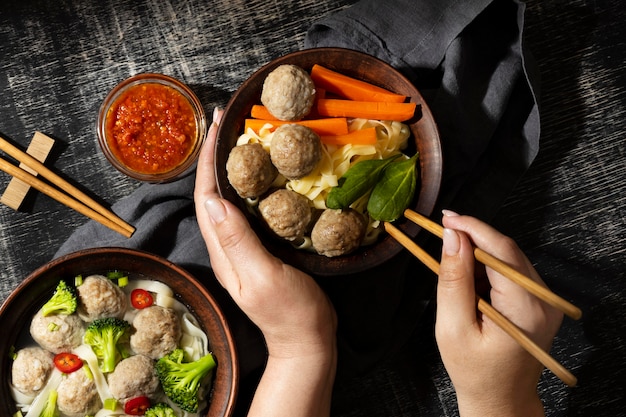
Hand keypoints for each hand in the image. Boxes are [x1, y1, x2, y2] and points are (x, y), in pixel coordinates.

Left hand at [194, 109, 336, 416]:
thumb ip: (238, 239)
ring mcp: (241, 249)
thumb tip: (212, 197)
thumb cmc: (290, 312)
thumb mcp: (264, 275)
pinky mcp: (258, 251)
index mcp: (223, 250)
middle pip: (212, 193)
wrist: (306, 341)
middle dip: (215, 156)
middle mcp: (226, 246)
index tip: (216, 126)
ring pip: (228, 199)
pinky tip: (263, 175)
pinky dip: (249, 186)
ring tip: (241, 139)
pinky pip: (247, 210)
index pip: (206, 196)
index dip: (207, 160)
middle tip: (229, 123)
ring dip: (229, 167)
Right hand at [435, 211, 562, 416]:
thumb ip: (453, 280)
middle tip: (442, 229)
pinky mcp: (538, 303)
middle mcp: (543, 301)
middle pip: (507, 251)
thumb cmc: (474, 371)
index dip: (472, 228)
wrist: (500, 399)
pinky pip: (511, 272)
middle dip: (473, 237)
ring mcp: (545, 302)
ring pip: (508, 258)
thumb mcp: (453, 327)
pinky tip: (468, 278)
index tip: (446, 218)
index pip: (501, 251)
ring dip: (478, 253)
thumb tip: (452, 237)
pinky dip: (487, 267)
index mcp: (525, 309)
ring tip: (450, 261)